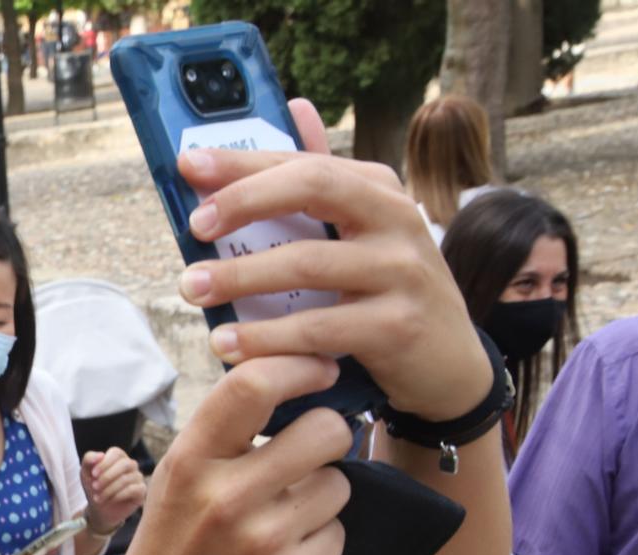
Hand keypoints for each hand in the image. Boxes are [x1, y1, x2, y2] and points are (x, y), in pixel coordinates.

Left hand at [82, 447, 145, 534]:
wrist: (99, 509)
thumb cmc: (93, 487)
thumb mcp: (85, 473)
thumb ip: (89, 459)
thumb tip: (101, 454)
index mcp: (118, 457)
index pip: (116, 453)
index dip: (104, 463)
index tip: (93, 475)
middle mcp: (131, 465)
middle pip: (124, 464)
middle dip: (107, 477)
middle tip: (94, 487)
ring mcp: (138, 477)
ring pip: (127, 479)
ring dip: (109, 489)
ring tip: (97, 497)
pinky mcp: (141, 491)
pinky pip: (133, 489)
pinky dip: (117, 495)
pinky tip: (109, 500)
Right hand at [105, 355, 352, 554]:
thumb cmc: (172, 540)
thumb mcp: (175, 476)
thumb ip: (225, 432)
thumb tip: (296, 378)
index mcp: (191, 462)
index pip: (253, 386)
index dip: (300, 366)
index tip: (322, 369)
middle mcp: (227, 499)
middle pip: (325, 431)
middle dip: (326, 436)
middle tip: (306, 456)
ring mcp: (266, 543)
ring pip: (338, 484)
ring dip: (319, 496)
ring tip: (280, 519)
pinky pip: (337, 534)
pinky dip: (317, 542)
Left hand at [174, 99, 491, 422]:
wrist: (449, 365)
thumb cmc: (386, 292)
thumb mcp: (361, 232)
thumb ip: (322, 180)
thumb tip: (294, 106)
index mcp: (377, 189)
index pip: (304, 161)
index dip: (244, 162)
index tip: (188, 167)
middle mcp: (396, 218)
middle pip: (313, 188)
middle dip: (244, 200)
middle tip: (193, 226)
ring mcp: (402, 271)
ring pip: (307, 263)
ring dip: (239, 277)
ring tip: (191, 288)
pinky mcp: (397, 326)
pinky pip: (318, 327)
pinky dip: (266, 337)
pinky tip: (227, 343)